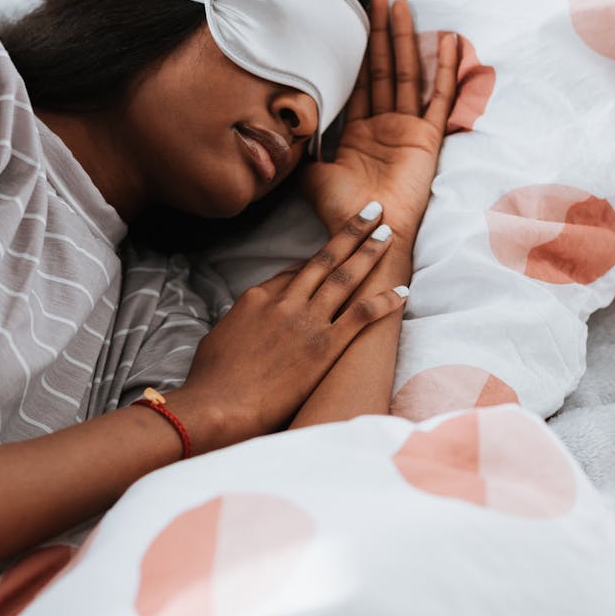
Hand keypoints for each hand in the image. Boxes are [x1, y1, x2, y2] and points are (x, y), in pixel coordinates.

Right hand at [180, 206, 407, 446]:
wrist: (217, 405)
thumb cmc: (211, 379)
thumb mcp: (220, 336)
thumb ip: (242, 321)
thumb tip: (251, 321)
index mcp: (259, 297)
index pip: (294, 271)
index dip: (318, 262)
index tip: (334, 254)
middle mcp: (286, 302)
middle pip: (325, 259)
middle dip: (351, 232)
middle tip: (373, 210)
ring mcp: (307, 322)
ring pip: (345, 277)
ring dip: (369, 253)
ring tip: (388, 233)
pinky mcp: (325, 348)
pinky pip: (361, 316)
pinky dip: (384, 301)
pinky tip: (403, 290)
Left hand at [302, 0, 457, 246]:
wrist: (368, 233)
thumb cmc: (341, 210)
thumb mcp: (310, 174)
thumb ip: (303, 148)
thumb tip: (281, 128)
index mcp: (358, 133)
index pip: (357, 83)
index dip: (355, 53)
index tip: (353, 20)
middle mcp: (384, 126)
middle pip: (382, 69)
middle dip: (380, 33)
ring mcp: (408, 129)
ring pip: (406, 74)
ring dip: (405, 39)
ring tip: (402, 5)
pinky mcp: (428, 138)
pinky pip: (439, 97)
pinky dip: (444, 70)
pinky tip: (448, 42)